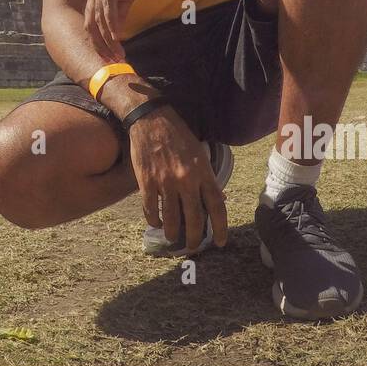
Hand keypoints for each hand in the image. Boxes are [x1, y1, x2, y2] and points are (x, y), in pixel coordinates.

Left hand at [84, 0, 156, 61]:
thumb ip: (120, 11)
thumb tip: (116, 31)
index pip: (91, 24)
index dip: (97, 42)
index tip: (108, 57)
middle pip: (90, 26)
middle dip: (99, 46)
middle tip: (111, 62)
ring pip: (98, 20)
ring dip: (107, 40)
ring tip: (117, 54)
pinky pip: (107, 8)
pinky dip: (110, 25)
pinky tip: (116, 37)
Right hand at [127, 103, 227, 251]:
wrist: (151, 119)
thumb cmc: (178, 134)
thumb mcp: (199, 153)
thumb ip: (208, 177)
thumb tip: (219, 198)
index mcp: (202, 171)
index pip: (216, 206)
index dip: (220, 227)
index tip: (220, 242)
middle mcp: (186, 179)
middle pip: (194, 218)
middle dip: (194, 237)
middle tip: (192, 246)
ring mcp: (165, 181)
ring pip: (171, 217)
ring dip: (172, 232)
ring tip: (172, 238)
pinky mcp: (146, 180)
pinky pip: (150, 208)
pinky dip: (153, 219)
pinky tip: (155, 223)